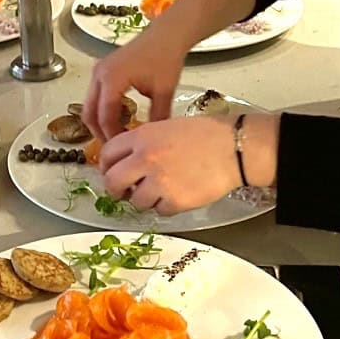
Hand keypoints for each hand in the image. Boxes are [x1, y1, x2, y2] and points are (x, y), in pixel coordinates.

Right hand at [82, 25, 187, 140]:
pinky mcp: (103, 70)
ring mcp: (99, 71)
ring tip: (117, 136)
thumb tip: (151, 141)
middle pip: (89, 113)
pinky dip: (102, 110)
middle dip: (100, 133)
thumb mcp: (164, 91)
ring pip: (89, 105)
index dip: (112, 136)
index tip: (122, 148)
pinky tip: (120, 119)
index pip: (105, 117)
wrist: (166, 35)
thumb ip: (157, 118)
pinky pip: (95, 96)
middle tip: (114, 148)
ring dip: (100, 122)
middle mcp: (99, 74)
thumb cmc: (165, 58)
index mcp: (112, 79)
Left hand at [98, 117, 240, 215]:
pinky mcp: (175, 201)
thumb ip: (144, 143)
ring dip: (144, 198)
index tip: (111, 171)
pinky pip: (159, 211)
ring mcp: (159, 182)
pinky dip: (165, 206)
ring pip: (136, 201)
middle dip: (115, 189)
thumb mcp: (167, 127)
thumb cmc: (205, 134)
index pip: (107, 153)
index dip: (106, 165)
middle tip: (123, 191)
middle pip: (112, 181)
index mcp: (142, 137)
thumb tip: (127, 161)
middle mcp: (146, 159)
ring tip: (161, 189)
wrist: (233, 148)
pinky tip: (177, 193)